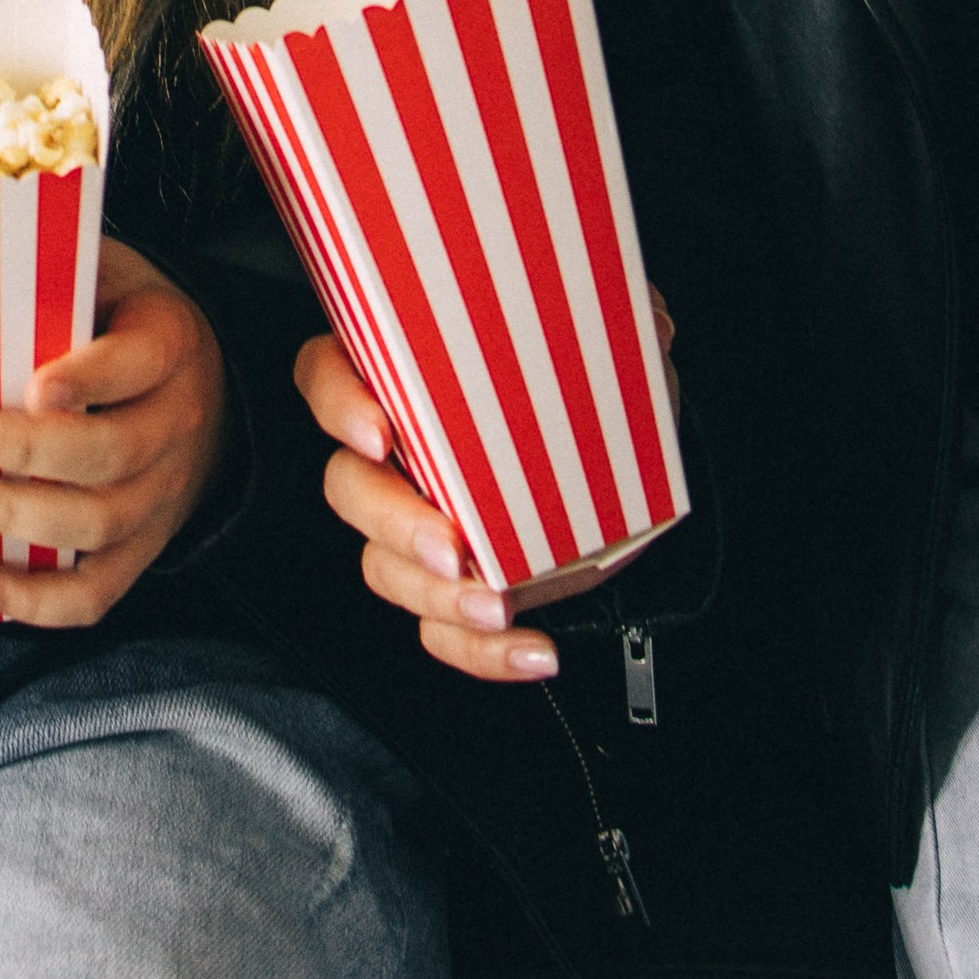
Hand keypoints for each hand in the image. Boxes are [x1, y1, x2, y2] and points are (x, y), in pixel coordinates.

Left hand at [0, 236, 227, 626]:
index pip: (137, 363)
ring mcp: (163, 497)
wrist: (198, 391)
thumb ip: (54, 267)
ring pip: (98, 525)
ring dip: (17, 523)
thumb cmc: (116, 323)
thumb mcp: (106, 275)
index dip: (89, 377)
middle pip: (110, 453)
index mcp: (169, 344)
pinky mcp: (141, 551)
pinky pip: (95, 593)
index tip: (31, 384)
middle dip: (26, 454)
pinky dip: (34, 600)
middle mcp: (176, 424)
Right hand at [294, 289, 676, 686]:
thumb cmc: (591, 391)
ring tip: (497, 606)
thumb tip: (647, 328)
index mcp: (411, 374)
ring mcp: (421, 527)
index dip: (338, 402)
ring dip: (436, 597)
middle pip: (348, 486)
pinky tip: (533, 649)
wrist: (627, 478)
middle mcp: (402, 452)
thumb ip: (620, 324)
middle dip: (392, 522)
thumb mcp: (611, 342)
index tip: (379, 431)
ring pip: (384, 567)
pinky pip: (441, 631)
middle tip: (450, 545)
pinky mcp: (455, 589)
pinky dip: (482, 653)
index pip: (330, 372)